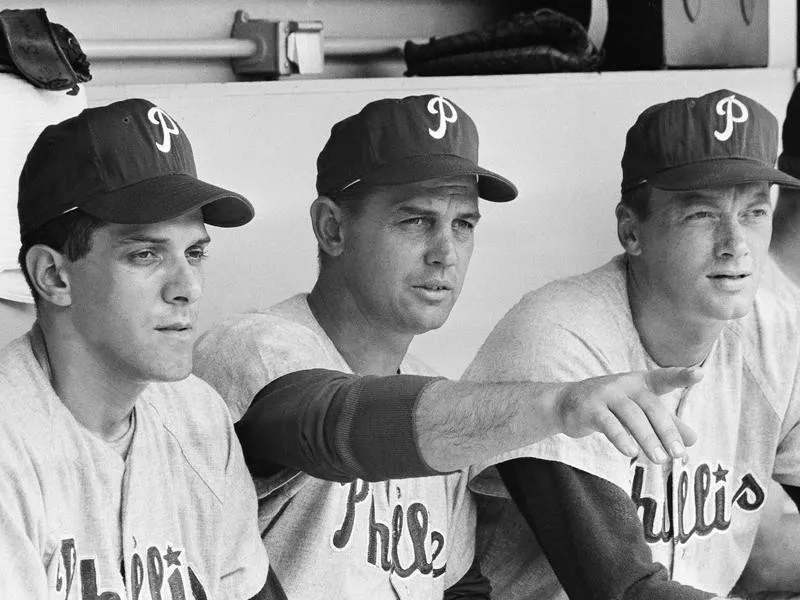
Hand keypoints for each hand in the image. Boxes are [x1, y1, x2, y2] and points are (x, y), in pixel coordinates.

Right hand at [556, 367, 702, 462]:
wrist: (565, 404)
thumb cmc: (609, 407)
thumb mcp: (639, 412)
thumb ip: (665, 424)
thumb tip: (693, 440)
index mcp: (641, 383)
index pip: (664, 378)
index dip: (682, 376)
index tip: (700, 374)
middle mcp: (625, 385)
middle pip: (650, 406)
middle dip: (666, 430)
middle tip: (677, 454)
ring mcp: (606, 395)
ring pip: (631, 416)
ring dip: (647, 438)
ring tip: (659, 459)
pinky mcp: (589, 409)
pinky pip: (608, 423)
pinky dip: (620, 437)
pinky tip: (630, 452)